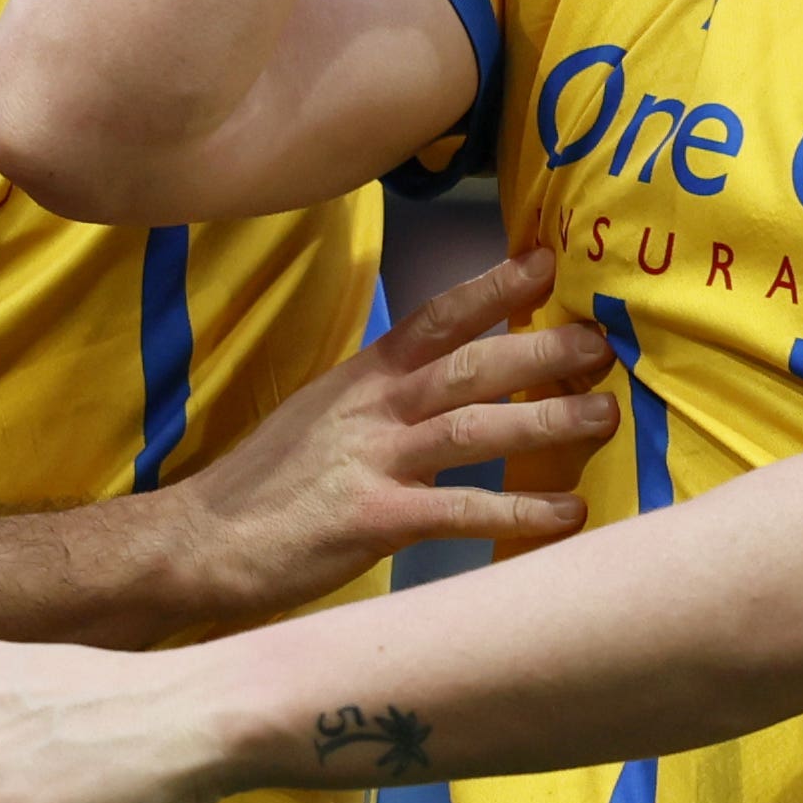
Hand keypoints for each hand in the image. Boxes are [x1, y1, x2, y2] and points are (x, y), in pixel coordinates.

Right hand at [175, 245, 612, 621]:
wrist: (197, 542)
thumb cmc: (268, 486)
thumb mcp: (322, 418)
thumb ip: (383, 399)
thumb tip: (449, 388)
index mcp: (361, 378)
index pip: (435, 317)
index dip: (492, 287)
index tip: (547, 261)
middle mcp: (372, 409)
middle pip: (470, 364)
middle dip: (542, 350)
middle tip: (604, 345)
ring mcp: (372, 460)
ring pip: (474, 426)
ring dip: (546, 419)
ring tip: (605, 417)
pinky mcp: (372, 520)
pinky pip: (460, 509)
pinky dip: (518, 512)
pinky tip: (567, 515)